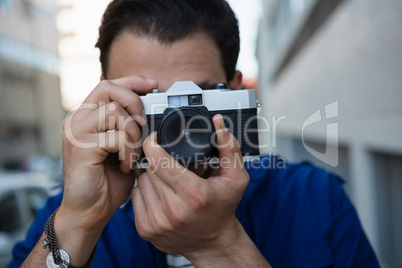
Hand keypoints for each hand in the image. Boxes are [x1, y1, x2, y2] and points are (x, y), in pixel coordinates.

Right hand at [60, 76, 157, 231]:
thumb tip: (150, 112)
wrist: (90, 210)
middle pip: (108, 88)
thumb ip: (129, 128)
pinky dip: (128, 152)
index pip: (108, 85)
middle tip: (143, 124)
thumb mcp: (122, 148)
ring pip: (114, 112)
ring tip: (133, 153)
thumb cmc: (107, 181)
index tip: (153, 85)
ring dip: (133, 133)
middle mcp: (77, 119)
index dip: (132, 81)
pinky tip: (126, 166)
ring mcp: (76, 132)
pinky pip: (116, 137)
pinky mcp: (81, 147)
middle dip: (134, 103)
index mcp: (88, 117)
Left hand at [132, 114, 249, 259]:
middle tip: (169, 162)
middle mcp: (174, 210)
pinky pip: (135, 197)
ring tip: (167, 179)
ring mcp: (157, 222)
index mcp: (195, 195)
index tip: (155, 139)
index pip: (160, 161)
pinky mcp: (146, 230)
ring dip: (150, 176)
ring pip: (141, 182)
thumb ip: (228, 147)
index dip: (153, 144)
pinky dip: (144, 191)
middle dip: (156, 160)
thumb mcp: (236, 178)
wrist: (213, 243)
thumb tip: (218, 123)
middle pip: (149, 169)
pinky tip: (159, 193)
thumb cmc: (223, 209)